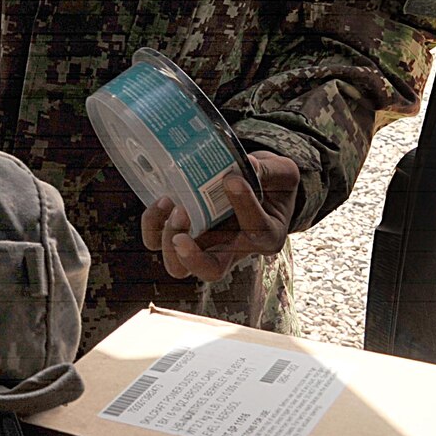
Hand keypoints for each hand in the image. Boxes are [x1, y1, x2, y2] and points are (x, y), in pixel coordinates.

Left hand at [140, 152, 301, 281]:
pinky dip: (153, 224)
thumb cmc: (272, 183)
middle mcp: (234, 250)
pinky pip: (158, 240)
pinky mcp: (183, 231)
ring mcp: (206, 244)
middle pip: (210, 270)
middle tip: (184, 214)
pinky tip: (161, 200)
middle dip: (192, 254)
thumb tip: (248, 165)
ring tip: (170, 202)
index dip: (245, 206)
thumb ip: (269, 170)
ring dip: (167, 238)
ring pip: (178, 266)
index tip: (233, 179)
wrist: (260, 185)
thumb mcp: (282, 173)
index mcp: (266, 236)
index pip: (257, 232)